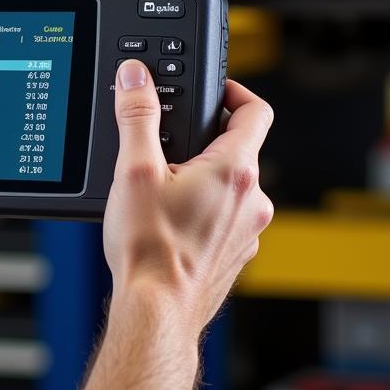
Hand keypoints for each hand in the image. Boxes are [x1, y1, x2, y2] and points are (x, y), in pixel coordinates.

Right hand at [103, 60, 273, 337]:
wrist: (156, 313)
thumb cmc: (150, 250)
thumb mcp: (134, 169)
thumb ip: (136, 115)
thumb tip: (135, 77)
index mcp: (235, 171)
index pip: (255, 110)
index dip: (233, 90)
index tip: (212, 88)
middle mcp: (253, 200)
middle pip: (239, 147)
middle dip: (204, 138)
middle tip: (167, 141)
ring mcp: (248, 230)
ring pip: (232, 185)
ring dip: (203, 176)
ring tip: (162, 185)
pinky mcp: (236, 254)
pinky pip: (226, 217)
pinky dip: (204, 209)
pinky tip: (170, 219)